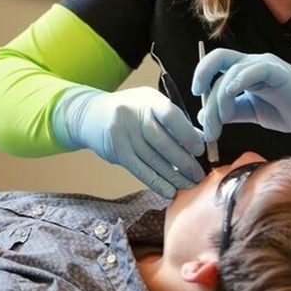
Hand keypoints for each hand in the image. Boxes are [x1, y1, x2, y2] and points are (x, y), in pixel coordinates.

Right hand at [53, 86, 205, 198]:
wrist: (90, 115)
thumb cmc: (129, 112)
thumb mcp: (149, 107)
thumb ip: (173, 121)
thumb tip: (200, 140)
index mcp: (148, 99)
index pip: (170, 115)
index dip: (187, 134)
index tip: (199, 150)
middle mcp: (134, 114)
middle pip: (162, 141)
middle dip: (184, 161)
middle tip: (198, 175)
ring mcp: (123, 133)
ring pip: (153, 159)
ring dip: (173, 176)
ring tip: (189, 185)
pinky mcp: (116, 151)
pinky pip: (140, 170)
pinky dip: (157, 182)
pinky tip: (170, 191)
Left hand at [191, 50, 290, 151]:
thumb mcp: (254, 113)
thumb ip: (231, 112)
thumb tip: (204, 118)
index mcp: (245, 71)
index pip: (215, 68)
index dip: (202, 84)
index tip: (201, 114)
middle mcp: (252, 63)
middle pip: (217, 59)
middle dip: (201, 81)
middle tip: (202, 111)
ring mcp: (265, 65)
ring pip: (230, 70)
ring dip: (219, 98)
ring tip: (221, 122)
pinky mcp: (278, 71)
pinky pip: (253, 69)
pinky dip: (238, 79)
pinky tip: (232, 93)